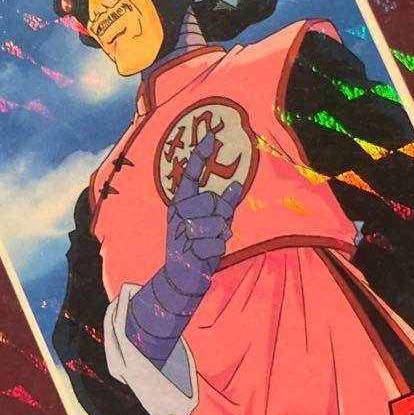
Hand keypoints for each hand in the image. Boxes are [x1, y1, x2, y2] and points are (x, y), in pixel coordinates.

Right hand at [162, 131, 242, 296]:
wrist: (180, 278)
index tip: (211, 136)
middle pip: (210, 200)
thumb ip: (223, 205)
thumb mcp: (212, 223)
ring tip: (208, 243)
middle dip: (219, 214)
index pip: (190, 175)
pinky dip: (217, 249)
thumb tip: (236, 184)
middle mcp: (177, 213)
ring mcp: (180, 232)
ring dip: (220, 234)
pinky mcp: (186, 250)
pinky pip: (216, 242)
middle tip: (212, 228)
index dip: (200, 156)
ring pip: (215, 223)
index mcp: (181, 203)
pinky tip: (206, 255)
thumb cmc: (198, 246)